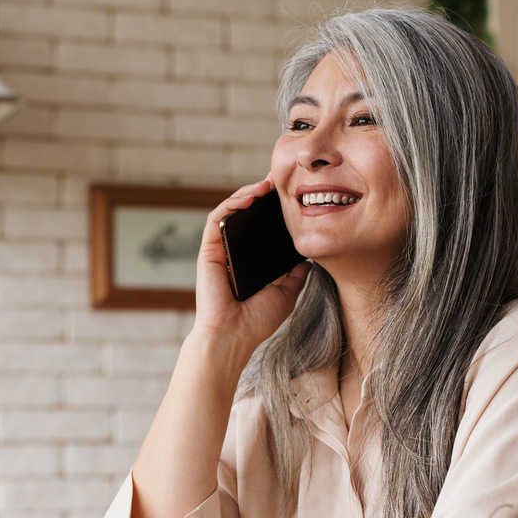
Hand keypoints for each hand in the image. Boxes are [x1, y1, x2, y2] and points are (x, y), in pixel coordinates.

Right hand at [192, 178, 310, 355]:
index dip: (273, 211)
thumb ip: (295, 275)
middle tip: (280, 180)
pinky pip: (217, 219)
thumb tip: (309, 258)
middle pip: (245, 216)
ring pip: (230, 212)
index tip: (291, 195)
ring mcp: (220, 251)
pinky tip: (249, 198)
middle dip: (261, 195)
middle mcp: (233, 253)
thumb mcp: (287, 294)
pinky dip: (231, 204)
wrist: (232, 337)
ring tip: (266, 186)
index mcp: (250, 262)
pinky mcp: (208, 251)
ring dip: (246, 194)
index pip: (261, 229)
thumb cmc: (256, 322)